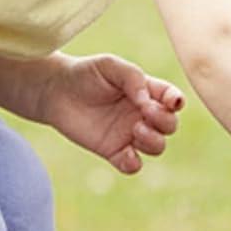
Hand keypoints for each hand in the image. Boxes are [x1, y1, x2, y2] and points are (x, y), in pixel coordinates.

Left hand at [43, 54, 183, 173]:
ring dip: (153, 141)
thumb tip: (147, 101)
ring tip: (135, 130)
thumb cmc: (85, 73)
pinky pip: (132, 165)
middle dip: (165, 121)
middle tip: (145, 112)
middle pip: (169, 126)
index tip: (170, 102)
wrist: (54, 91)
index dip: (176, 102)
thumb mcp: (109, 66)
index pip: (172, 99)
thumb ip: (132, 77)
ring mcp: (128, 134)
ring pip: (157, 146)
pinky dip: (134, 164)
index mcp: (147, 92)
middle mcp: (142, 114)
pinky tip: (127, 154)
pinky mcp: (113, 151)